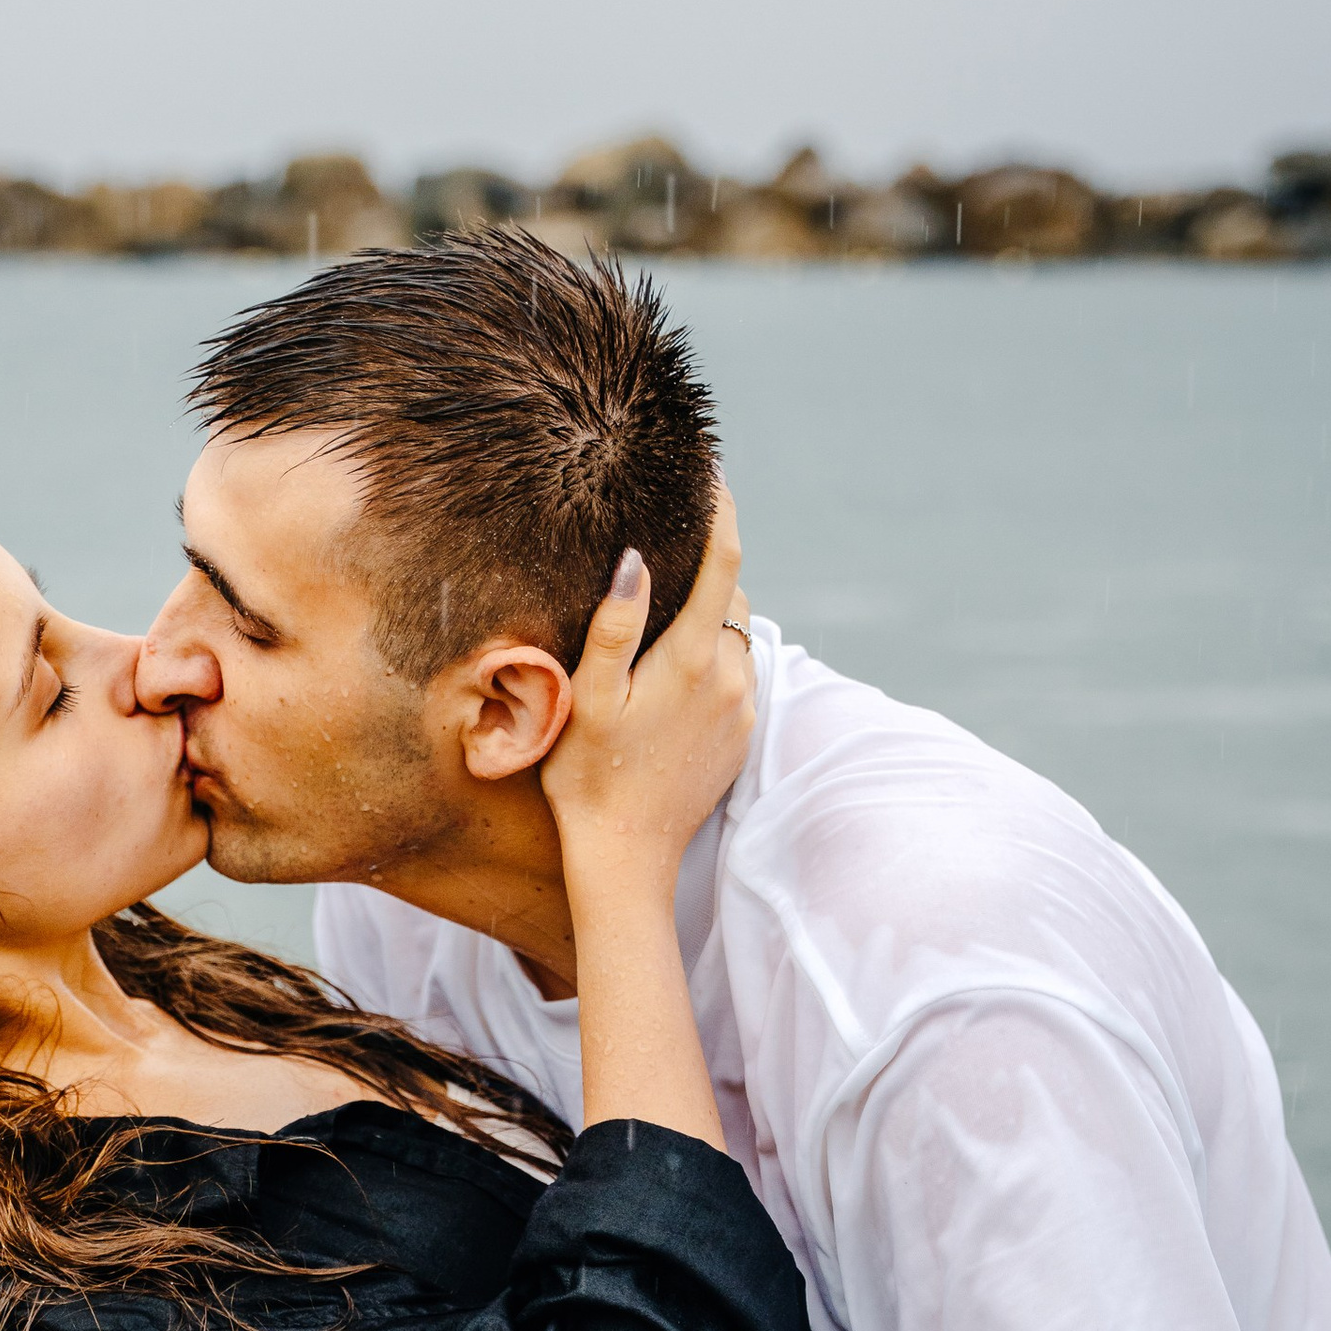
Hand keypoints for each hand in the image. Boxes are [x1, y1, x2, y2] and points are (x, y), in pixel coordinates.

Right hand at [540, 484, 753, 886]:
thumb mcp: (588, 698)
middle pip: (733, 595)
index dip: (721, 510)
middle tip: (668, 544)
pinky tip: (671, 671)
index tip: (711, 471)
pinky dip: (713, 655)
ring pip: (738, 635)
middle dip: (708, 566)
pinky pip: (738, 674)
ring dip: (710, 614)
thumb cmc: (588, 778)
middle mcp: (731, 679)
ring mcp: (742, 710)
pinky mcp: (742, 736)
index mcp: (691, 660)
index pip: (724, 561)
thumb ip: (614, 626)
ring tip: (664, 608)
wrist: (626, 859)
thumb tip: (636, 559)